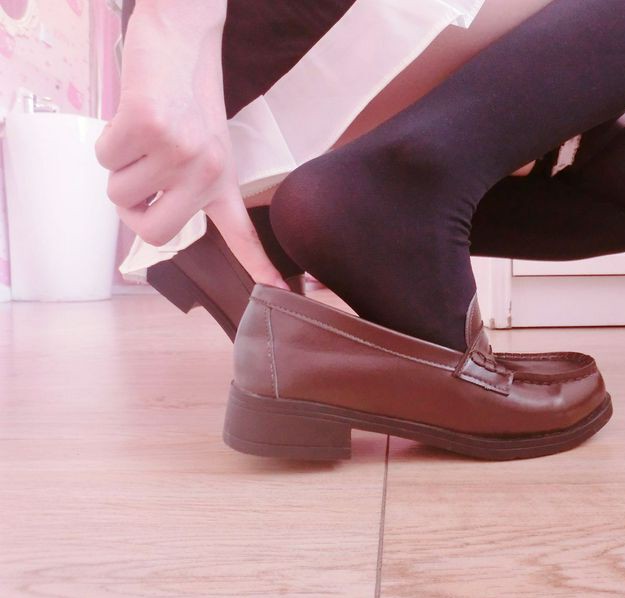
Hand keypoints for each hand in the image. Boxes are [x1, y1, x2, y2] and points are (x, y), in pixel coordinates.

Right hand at [95, 0, 286, 287]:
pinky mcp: (149, 126)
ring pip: (120, 192)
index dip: (258, 267)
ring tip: (145, 132)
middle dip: (133, 210)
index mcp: (222, 179)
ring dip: (119, 164)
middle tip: (141, 175)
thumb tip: (147, 220)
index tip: (282, 295)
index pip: (241, 233)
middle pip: (154, 232)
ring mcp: (180, 150)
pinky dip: (108, 138)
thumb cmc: (185, 96)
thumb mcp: (201, 145)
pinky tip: (134, 114)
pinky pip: (105, 157)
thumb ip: (183, 186)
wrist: (180, 38)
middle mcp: (206, 171)